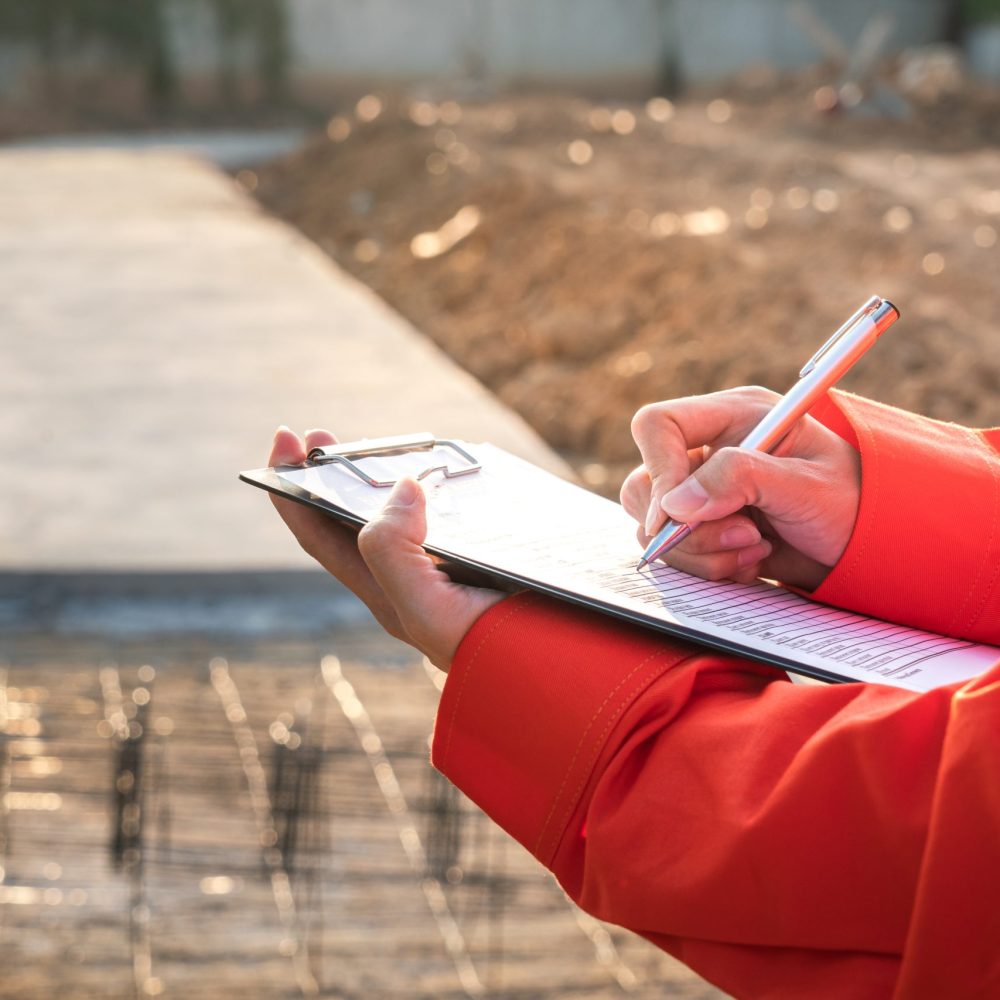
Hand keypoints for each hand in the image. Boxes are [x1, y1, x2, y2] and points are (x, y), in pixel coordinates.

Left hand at [268, 427, 504, 669]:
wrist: (556, 668)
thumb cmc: (490, 649)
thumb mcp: (428, 611)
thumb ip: (394, 554)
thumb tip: (397, 489)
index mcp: (383, 589)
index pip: (317, 534)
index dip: (290, 490)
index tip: (284, 439)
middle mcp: (406, 578)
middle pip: (349, 520)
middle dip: (328, 475)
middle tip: (324, 434)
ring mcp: (442, 566)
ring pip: (395, 515)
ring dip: (377, 478)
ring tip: (379, 445)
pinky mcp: (476, 556)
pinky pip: (440, 516)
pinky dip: (430, 488)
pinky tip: (443, 472)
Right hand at [620, 387, 860, 589]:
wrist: (874, 547)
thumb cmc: (854, 502)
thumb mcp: (805, 486)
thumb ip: (739, 481)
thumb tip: (674, 505)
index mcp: (732, 418)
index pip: (658, 426)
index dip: (659, 468)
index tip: (676, 515)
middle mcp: (709, 452)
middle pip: (646, 485)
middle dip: (688, 528)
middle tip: (744, 538)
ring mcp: (704, 494)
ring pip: (655, 528)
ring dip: (702, 552)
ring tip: (758, 551)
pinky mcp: (706, 531)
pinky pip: (676, 555)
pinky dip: (711, 568)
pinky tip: (753, 564)